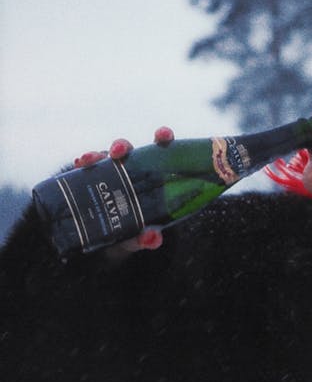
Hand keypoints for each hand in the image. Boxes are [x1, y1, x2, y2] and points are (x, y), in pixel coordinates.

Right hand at [73, 127, 174, 252]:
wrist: (106, 246)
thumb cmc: (131, 236)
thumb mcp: (138, 239)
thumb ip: (146, 240)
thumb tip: (152, 238)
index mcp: (150, 177)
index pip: (159, 152)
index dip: (162, 138)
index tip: (162, 135)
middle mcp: (129, 171)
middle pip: (127, 150)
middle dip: (121, 146)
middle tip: (117, 153)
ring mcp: (108, 174)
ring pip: (102, 157)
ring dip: (95, 154)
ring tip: (87, 161)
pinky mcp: (89, 180)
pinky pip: (84, 169)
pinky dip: (81, 165)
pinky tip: (78, 165)